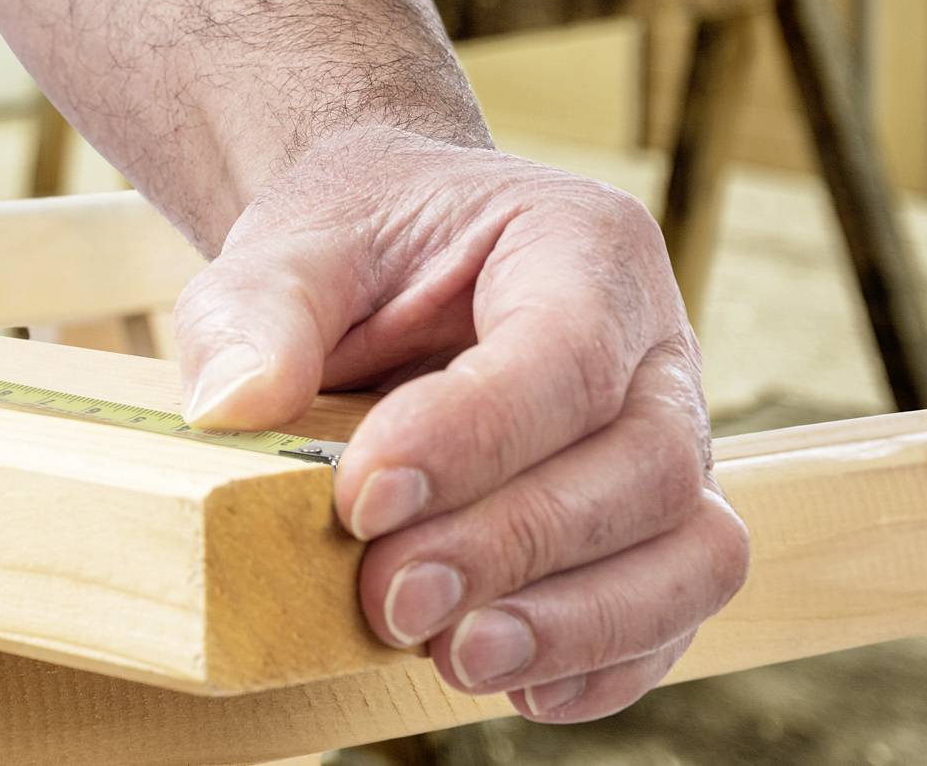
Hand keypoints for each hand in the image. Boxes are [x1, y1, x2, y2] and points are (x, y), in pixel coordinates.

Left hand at [171, 128, 746, 722]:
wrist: (393, 257)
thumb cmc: (357, 245)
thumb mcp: (290, 246)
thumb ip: (257, 313)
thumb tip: (233, 406)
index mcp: (581, 244)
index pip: (567, 351)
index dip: (477, 437)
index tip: (366, 498)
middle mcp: (652, 343)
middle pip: (644, 464)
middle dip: (515, 546)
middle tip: (390, 596)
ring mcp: (668, 437)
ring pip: (692, 549)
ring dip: (578, 623)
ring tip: (455, 657)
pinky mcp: (653, 525)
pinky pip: (675, 608)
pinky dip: (605, 662)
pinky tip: (514, 683)